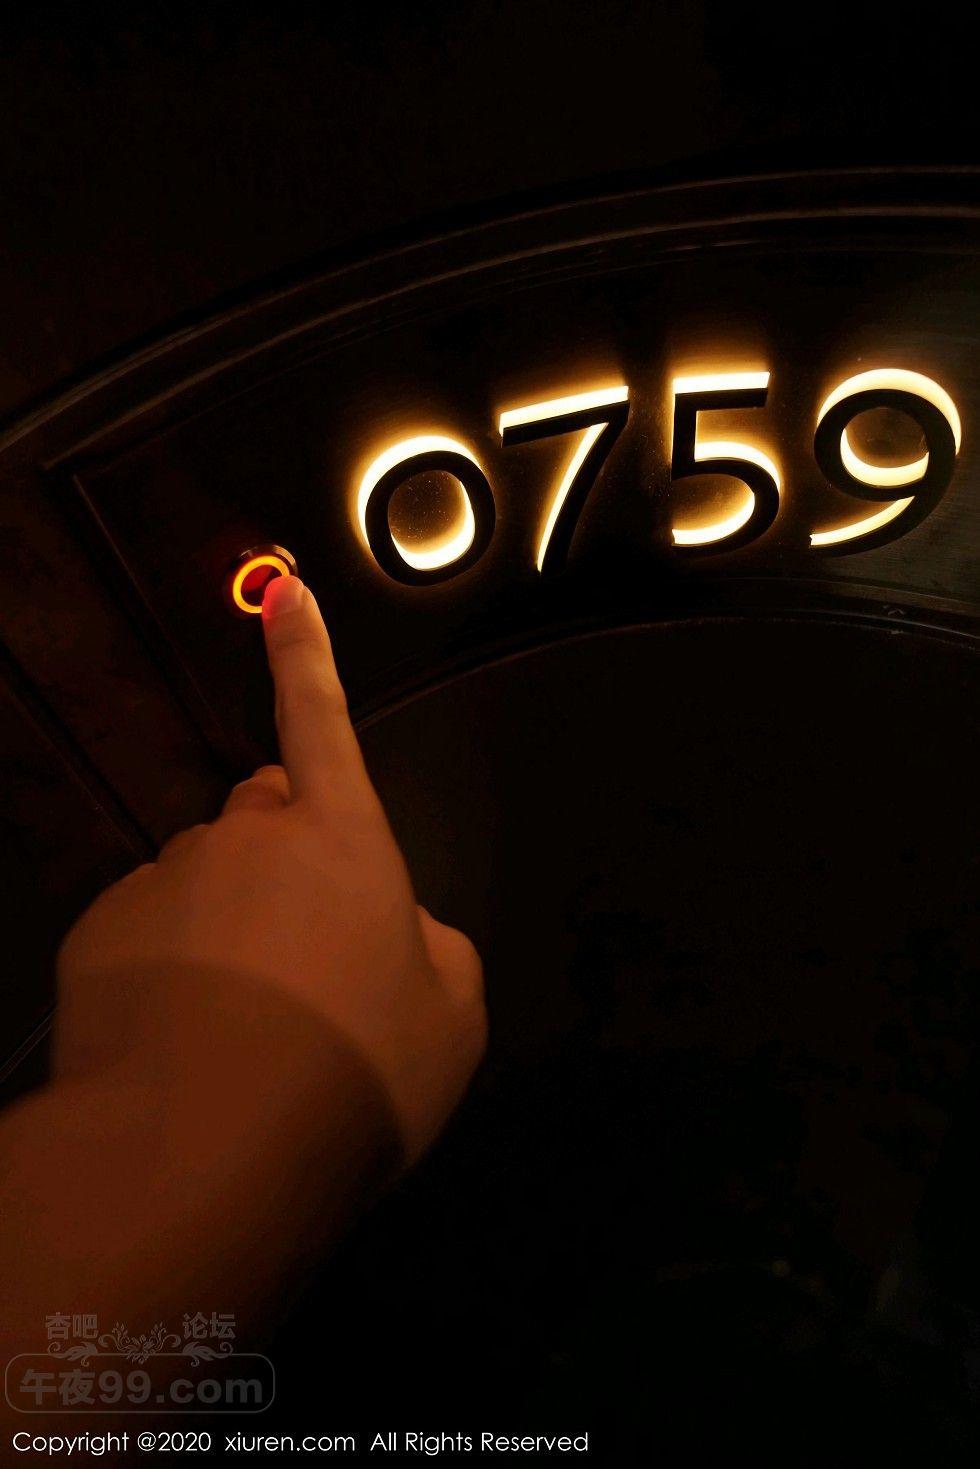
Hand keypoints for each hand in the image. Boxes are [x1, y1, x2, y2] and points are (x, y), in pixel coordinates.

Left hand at [54, 574, 485, 1164]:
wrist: (203, 1150)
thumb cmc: (353, 1071)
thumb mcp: (452, 1015)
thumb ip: (435, 949)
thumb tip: (403, 934)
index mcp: (340, 837)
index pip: (322, 720)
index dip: (307, 654)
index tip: (282, 588)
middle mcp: (245, 838)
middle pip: (265, 819)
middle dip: (284, 860)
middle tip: (306, 961)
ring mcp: (164, 882)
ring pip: (202, 885)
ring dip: (226, 930)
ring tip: (249, 1028)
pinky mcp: (97, 937)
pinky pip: (142, 936)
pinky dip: (165, 972)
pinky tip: (186, 1043)